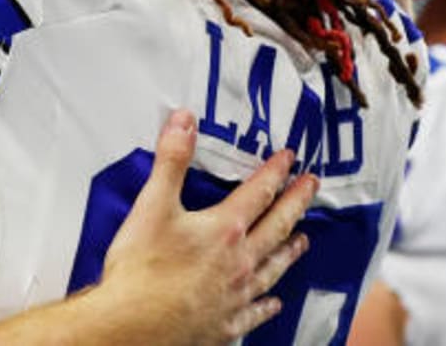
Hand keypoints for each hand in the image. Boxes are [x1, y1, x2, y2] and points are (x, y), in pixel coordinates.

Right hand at [96, 109, 316, 345]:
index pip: (258, 193)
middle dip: (296, 204)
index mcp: (224, 230)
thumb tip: (185, 121)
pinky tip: (274, 301)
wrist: (134, 326)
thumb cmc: (142, 269)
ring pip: (272, 269)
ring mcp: (236, 296)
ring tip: (303, 241)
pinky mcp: (226, 324)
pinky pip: (256, 312)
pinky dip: (268, 303)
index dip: (275, 173)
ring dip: (289, 251)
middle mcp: (239, 262)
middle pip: (276, 227)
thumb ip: (171, 160)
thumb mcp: (152, 204)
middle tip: (311, 188)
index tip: (290, 159)